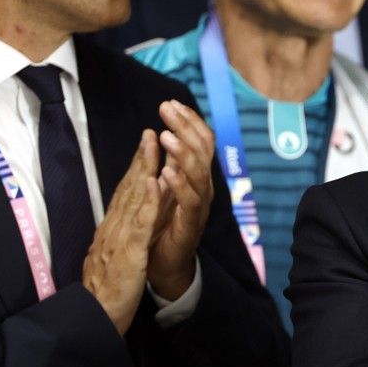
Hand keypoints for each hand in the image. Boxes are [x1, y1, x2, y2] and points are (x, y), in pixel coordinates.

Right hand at [82, 130, 160, 333]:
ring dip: (144, 168)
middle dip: (140, 158)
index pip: (125, 193)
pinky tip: (157, 182)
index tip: (147, 143)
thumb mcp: (114, 255)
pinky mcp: (128, 253)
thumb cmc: (108, 289)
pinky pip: (141, 223)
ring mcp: (119, 238)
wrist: (96, 317)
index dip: (136, 167)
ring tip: (154, 143)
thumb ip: (119, 234)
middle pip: (127, 187)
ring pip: (133, 198)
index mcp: (111, 229)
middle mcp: (112, 228)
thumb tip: (126, 218)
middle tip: (151, 130)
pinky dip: (150, 201)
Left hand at [146, 100, 215, 298]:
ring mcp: (200, 205)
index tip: (170, 103)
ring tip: (165, 137)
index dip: (188, 120)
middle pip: (204, 150)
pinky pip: (190, 202)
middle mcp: (204, 186)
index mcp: (198, 175)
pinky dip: (179, 185)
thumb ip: (172, 162)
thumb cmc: (163, 224)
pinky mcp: (192, 224)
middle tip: (167, 109)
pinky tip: (165, 172)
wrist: (163, 264)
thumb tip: (168, 132)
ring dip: (183, 153)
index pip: (201, 140)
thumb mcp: (167, 186)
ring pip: (200, 173)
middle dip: (186, 127)